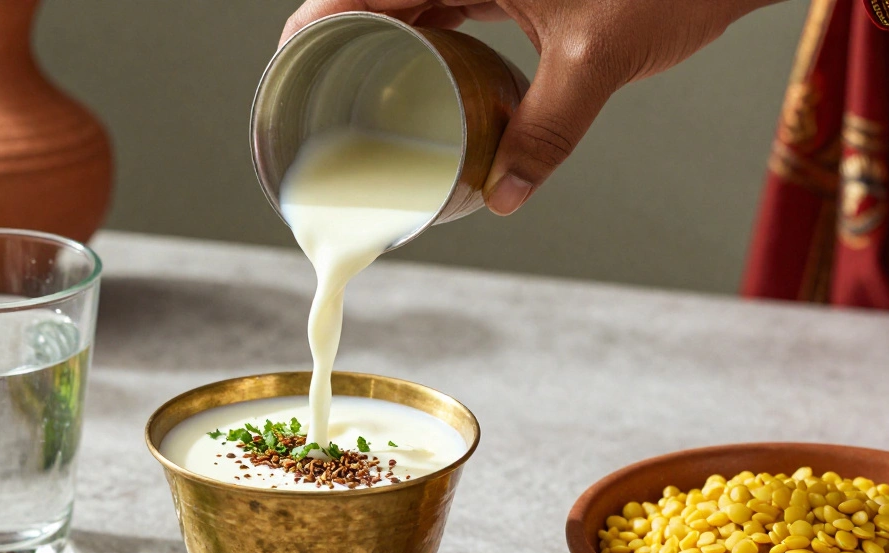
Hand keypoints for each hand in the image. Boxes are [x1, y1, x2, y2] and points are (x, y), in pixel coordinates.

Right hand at [282, 0, 777, 214]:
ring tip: (351, 91)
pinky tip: (419, 78)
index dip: (320, 16)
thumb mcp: (599, 57)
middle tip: (311, 89)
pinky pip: (450, 8)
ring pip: (414, 1)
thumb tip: (505, 197)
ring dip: (382, 40)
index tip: (289, 58)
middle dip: (340, 34)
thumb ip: (549, 128)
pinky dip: (429, 40)